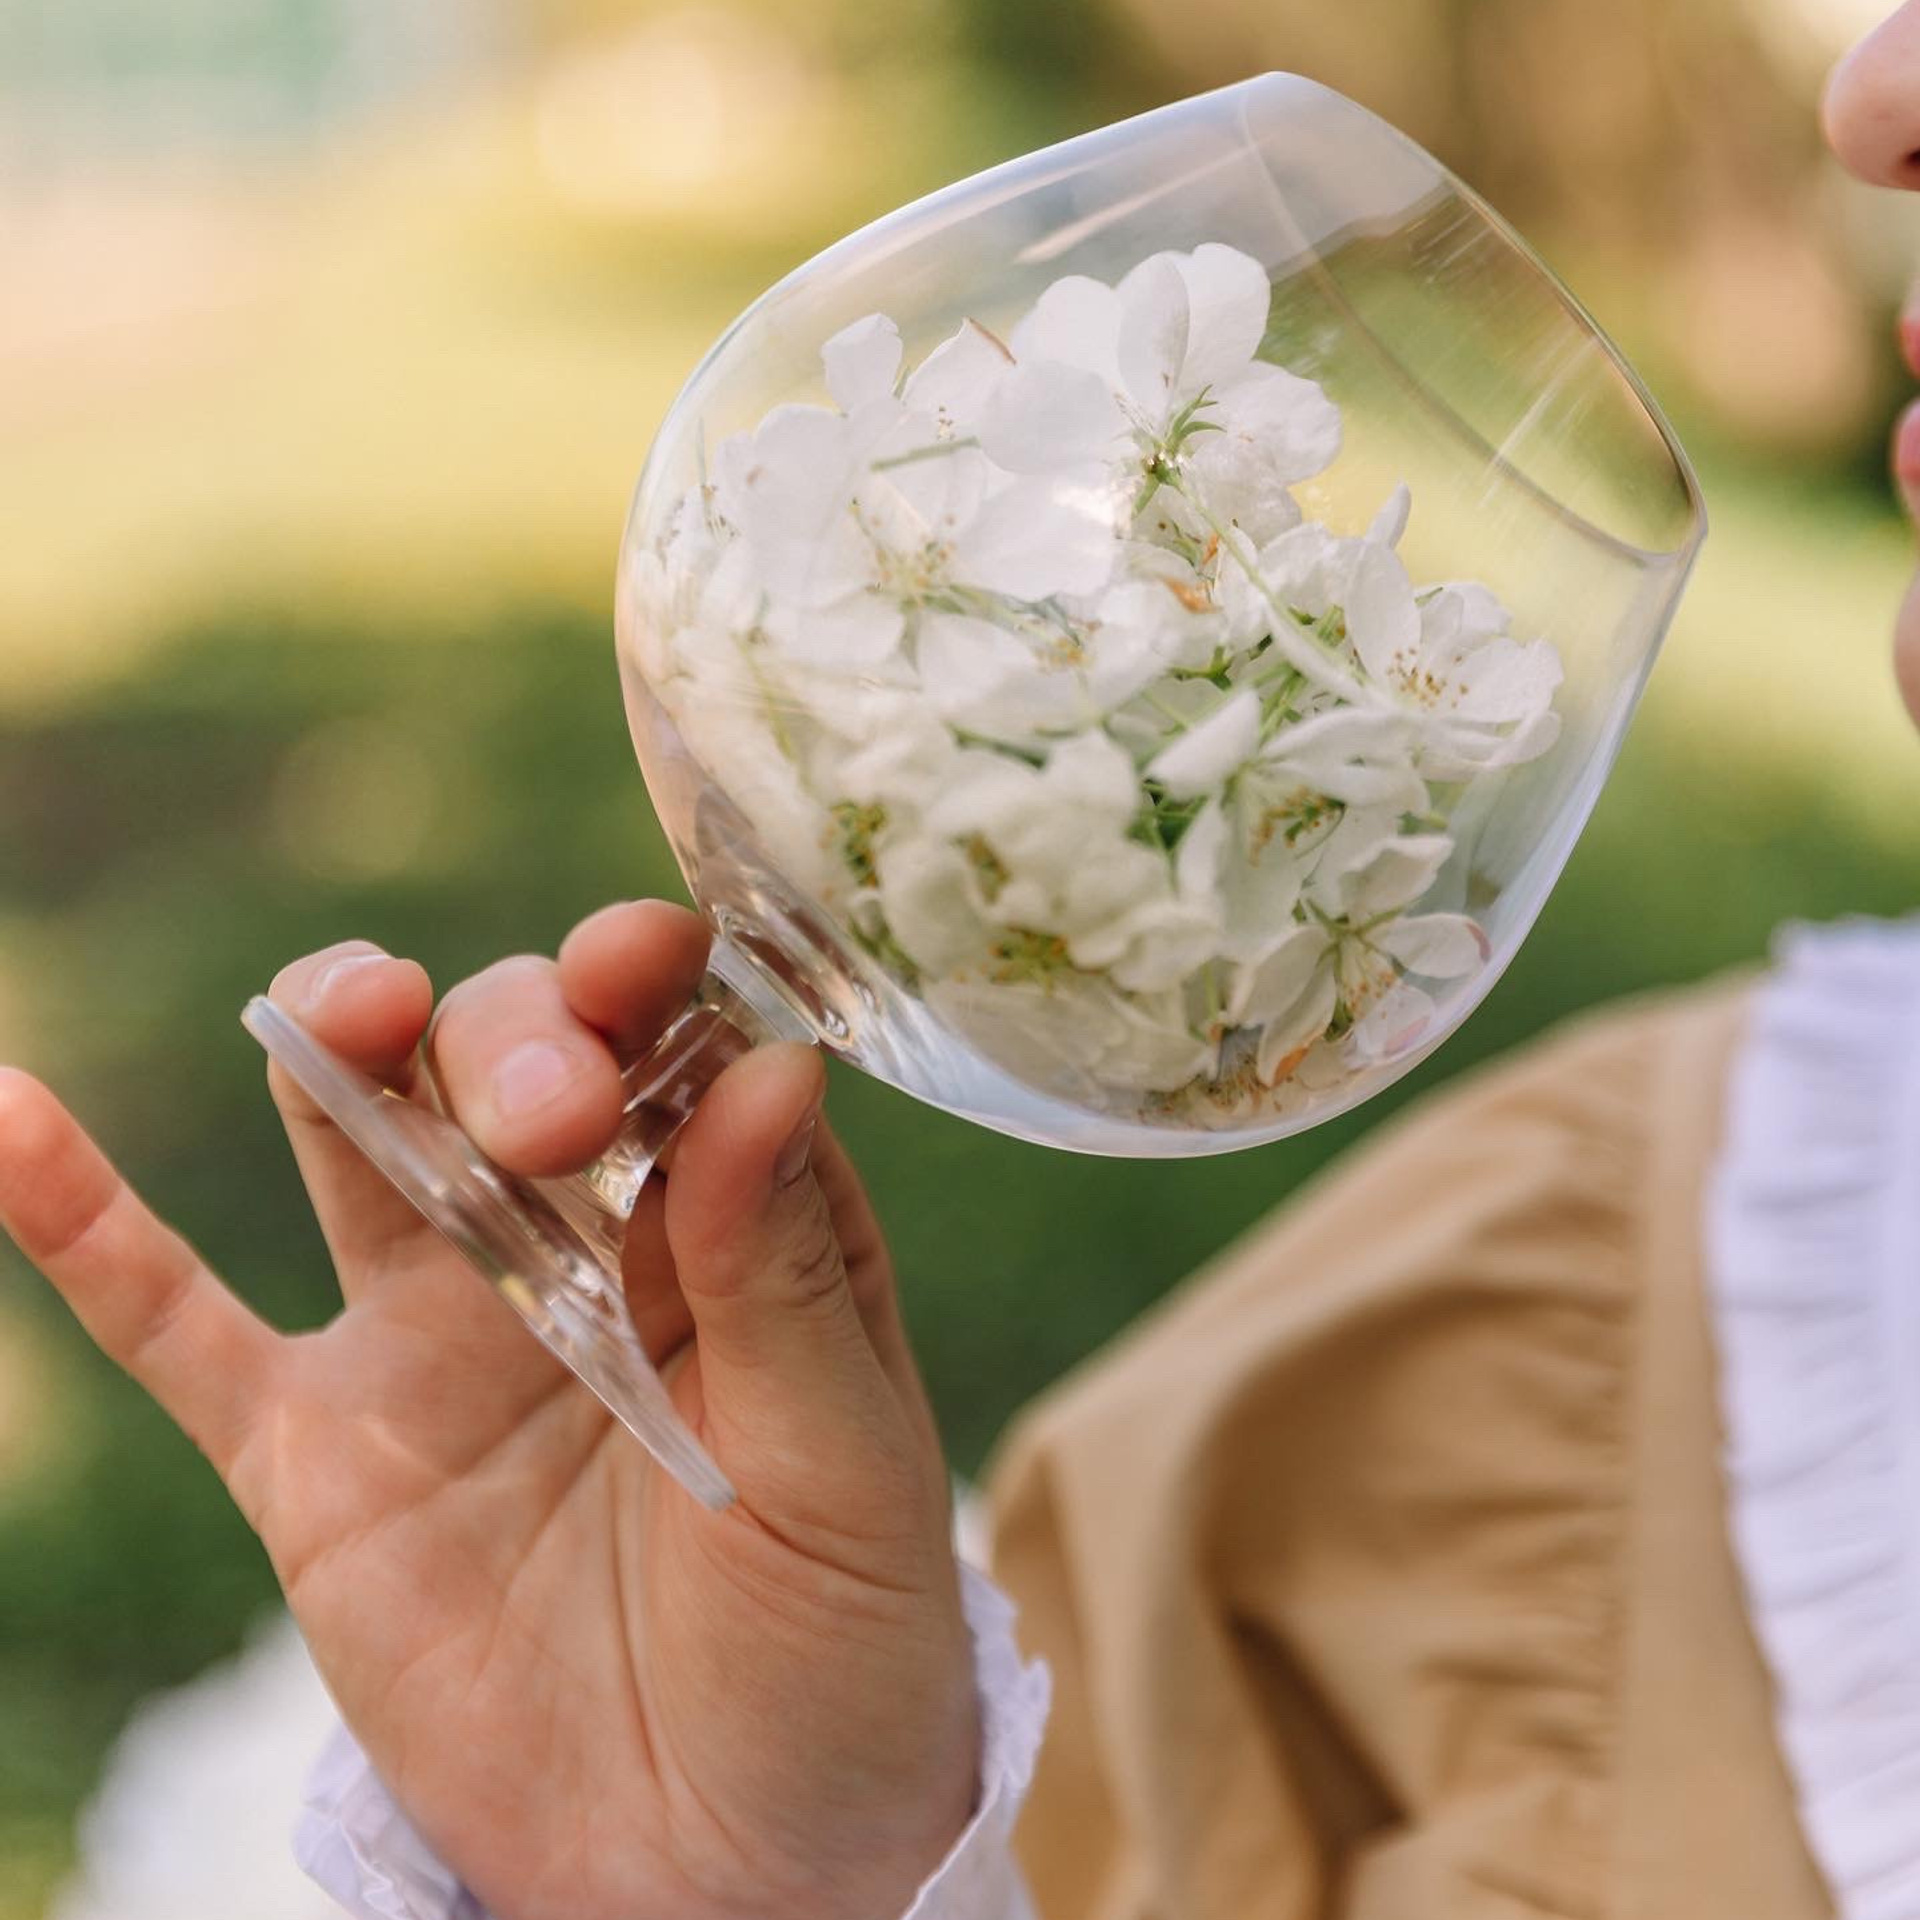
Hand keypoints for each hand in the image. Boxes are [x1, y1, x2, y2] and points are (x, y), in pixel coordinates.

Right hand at [0, 902, 978, 1919]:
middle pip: (517, 1064)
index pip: (683, 1051)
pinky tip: (17, 1122)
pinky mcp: (321, 1453)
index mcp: (731, 1231)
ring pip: (363, 1135)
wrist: (724, 1873)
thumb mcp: (844, 1467)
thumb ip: (788, 1271)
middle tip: (544, 1117)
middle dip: (517, 1044)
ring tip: (348, 1011)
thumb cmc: (836, 1656)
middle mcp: (579, 1250)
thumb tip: (773, 1064)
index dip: (654, 987)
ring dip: (347, 1046)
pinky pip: (186, 1328)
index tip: (640, 961)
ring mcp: (438, 1338)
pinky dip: (95, 1231)